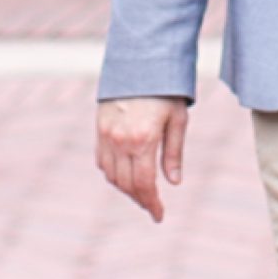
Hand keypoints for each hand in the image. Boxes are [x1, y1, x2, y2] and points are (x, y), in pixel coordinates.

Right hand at [96, 97, 188, 223]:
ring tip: (141, 193)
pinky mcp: (99, 129)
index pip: (144, 184)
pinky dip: (112, 174)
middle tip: (152, 206)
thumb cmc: (166, 90)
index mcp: (143, 140)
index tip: (159, 216)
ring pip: (112, 175)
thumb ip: (174, 152)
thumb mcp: (178, 119)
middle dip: (140, 199)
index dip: (152, 203)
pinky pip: (102, 161)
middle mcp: (121, 141)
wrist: (140, 62)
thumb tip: (173, 182)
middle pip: (127, 184)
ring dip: (126, 188)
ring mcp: (106, 135)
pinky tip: (125, 175)